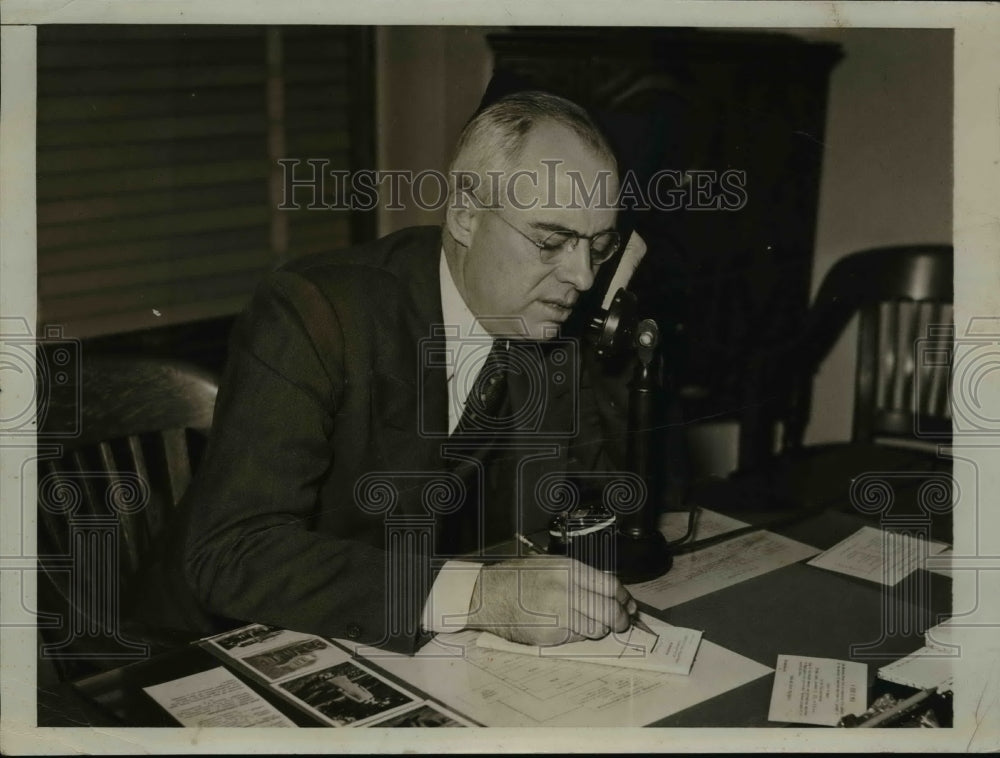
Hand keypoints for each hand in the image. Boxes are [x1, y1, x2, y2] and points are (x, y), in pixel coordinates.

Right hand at [465, 557, 636, 645]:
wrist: (488, 595)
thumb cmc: (519, 578)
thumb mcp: (552, 565)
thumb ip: (581, 577)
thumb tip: (612, 594)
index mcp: (569, 570)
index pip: (611, 586)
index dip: (624, 598)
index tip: (627, 604)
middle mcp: (566, 591)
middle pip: (609, 611)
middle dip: (620, 620)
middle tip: (620, 622)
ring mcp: (558, 615)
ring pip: (596, 629)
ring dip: (598, 629)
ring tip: (588, 623)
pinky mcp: (550, 636)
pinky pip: (576, 639)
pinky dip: (577, 636)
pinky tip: (565, 627)